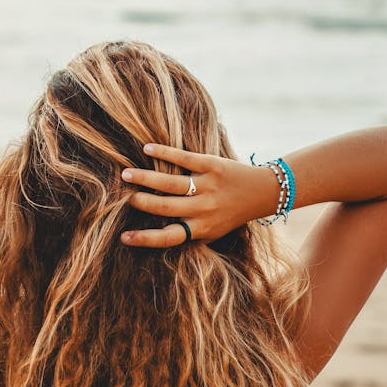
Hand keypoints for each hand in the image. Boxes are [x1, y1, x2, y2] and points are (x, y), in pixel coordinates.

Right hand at [119, 143, 277, 246]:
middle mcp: (204, 209)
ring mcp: (208, 186)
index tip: (123, 237)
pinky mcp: (213, 165)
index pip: (169, 236)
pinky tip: (147, 148)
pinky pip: (184, 158)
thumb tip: (156, 238)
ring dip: (145, 177)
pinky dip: (164, 152)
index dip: (145, 238)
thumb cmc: (232, 214)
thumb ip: (191, 235)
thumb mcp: (214, 232)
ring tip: (126, 173)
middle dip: (140, 201)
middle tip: (125, 196)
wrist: (263, 193)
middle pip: (164, 206)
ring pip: (170, 183)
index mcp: (203, 228)